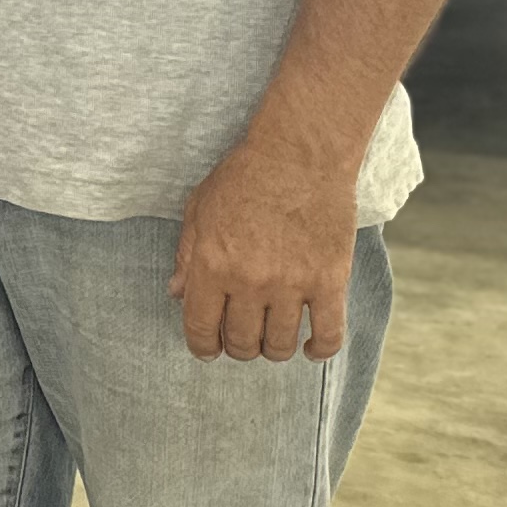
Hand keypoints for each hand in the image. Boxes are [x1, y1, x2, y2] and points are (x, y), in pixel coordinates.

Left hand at [170, 123, 364, 361]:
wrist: (300, 155)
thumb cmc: (244, 177)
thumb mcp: (199, 210)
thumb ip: (186, 255)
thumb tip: (176, 294)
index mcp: (211, 265)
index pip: (200, 327)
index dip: (201, 347)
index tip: (207, 351)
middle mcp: (248, 281)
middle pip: (241, 341)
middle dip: (237, 348)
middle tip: (242, 340)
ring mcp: (291, 284)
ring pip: (279, 344)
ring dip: (272, 350)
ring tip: (272, 339)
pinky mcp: (329, 282)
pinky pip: (328, 334)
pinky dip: (318, 350)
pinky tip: (309, 347)